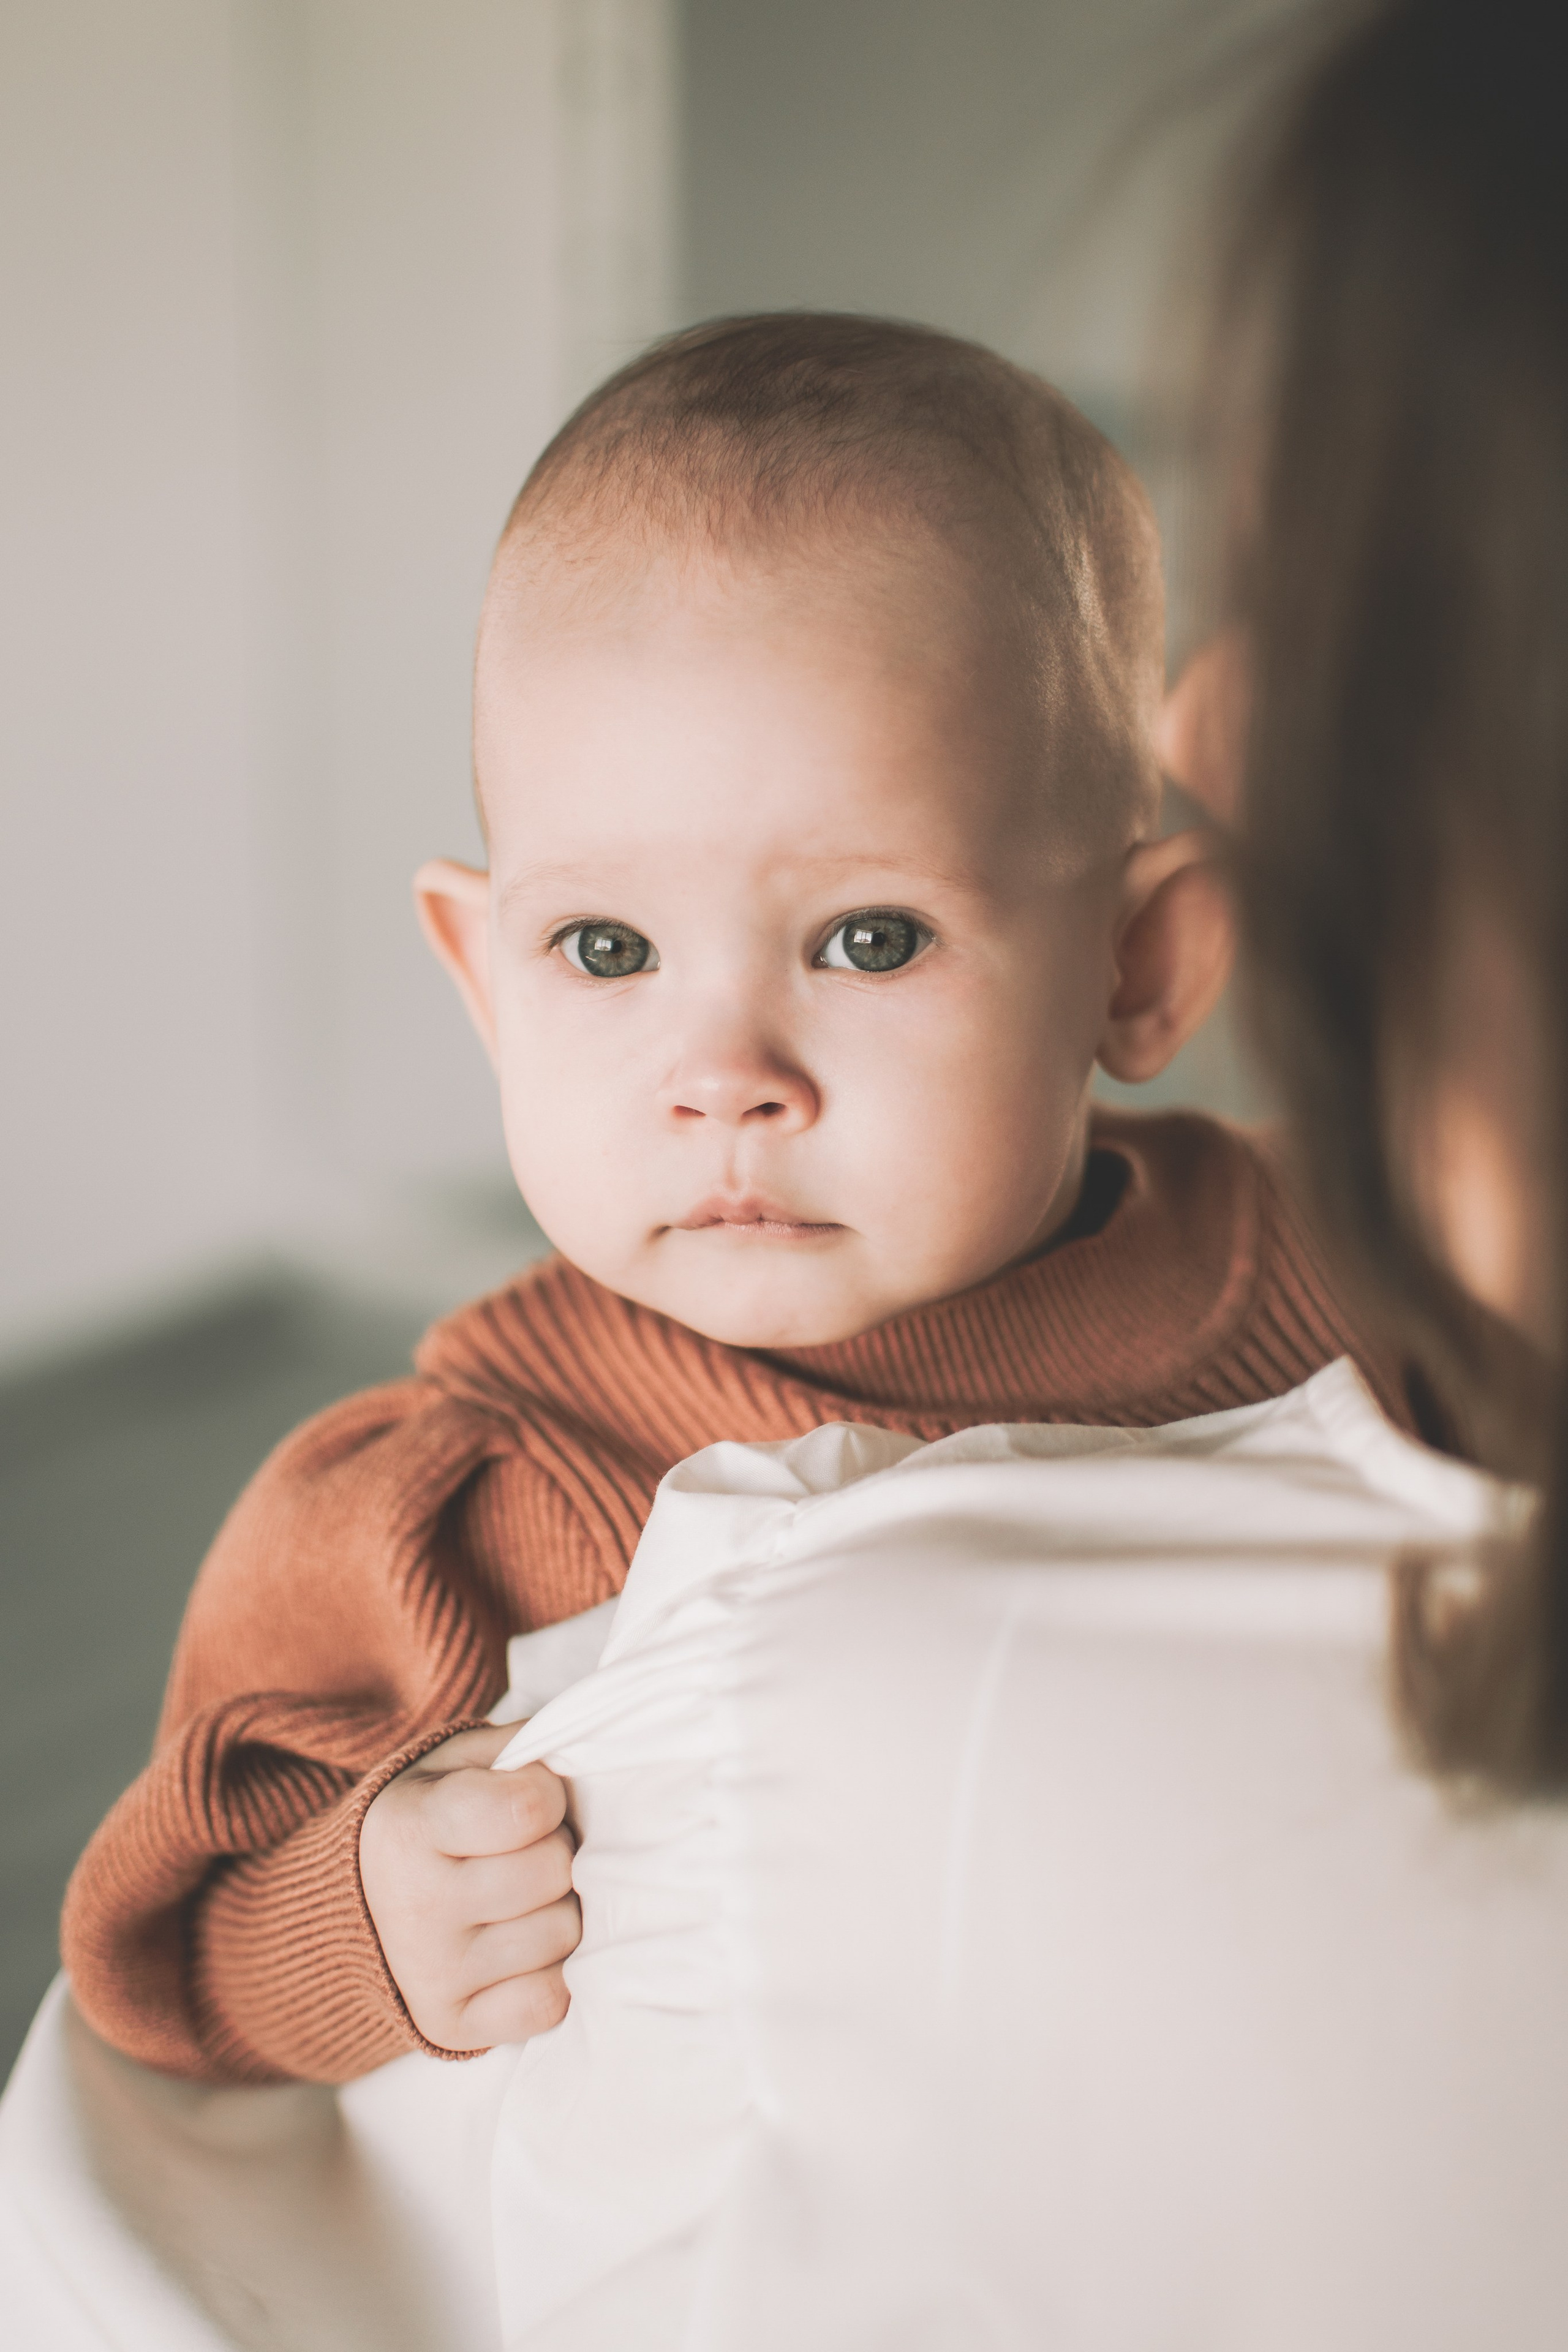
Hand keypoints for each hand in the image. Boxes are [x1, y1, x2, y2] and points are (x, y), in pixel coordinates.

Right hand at [359, 1721, 579, 2049]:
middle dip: (556, 1853)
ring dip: (558, 1911)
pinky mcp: (453, 2026)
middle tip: (525, 1853)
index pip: (528, 1808)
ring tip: (522, 1899)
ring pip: (563, 1935)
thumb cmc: (430, 1819)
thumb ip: (522, 1747)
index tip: (528, 1801)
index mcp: (410, 1828)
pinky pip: (550, 2002)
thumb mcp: (456, 1762)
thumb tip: (589, 1755)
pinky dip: (551, 1974)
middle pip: (554, 1872)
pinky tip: (521, 1949)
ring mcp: (433, 1975)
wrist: (359, 1907)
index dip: (548, 1797)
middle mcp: (416, 1907)